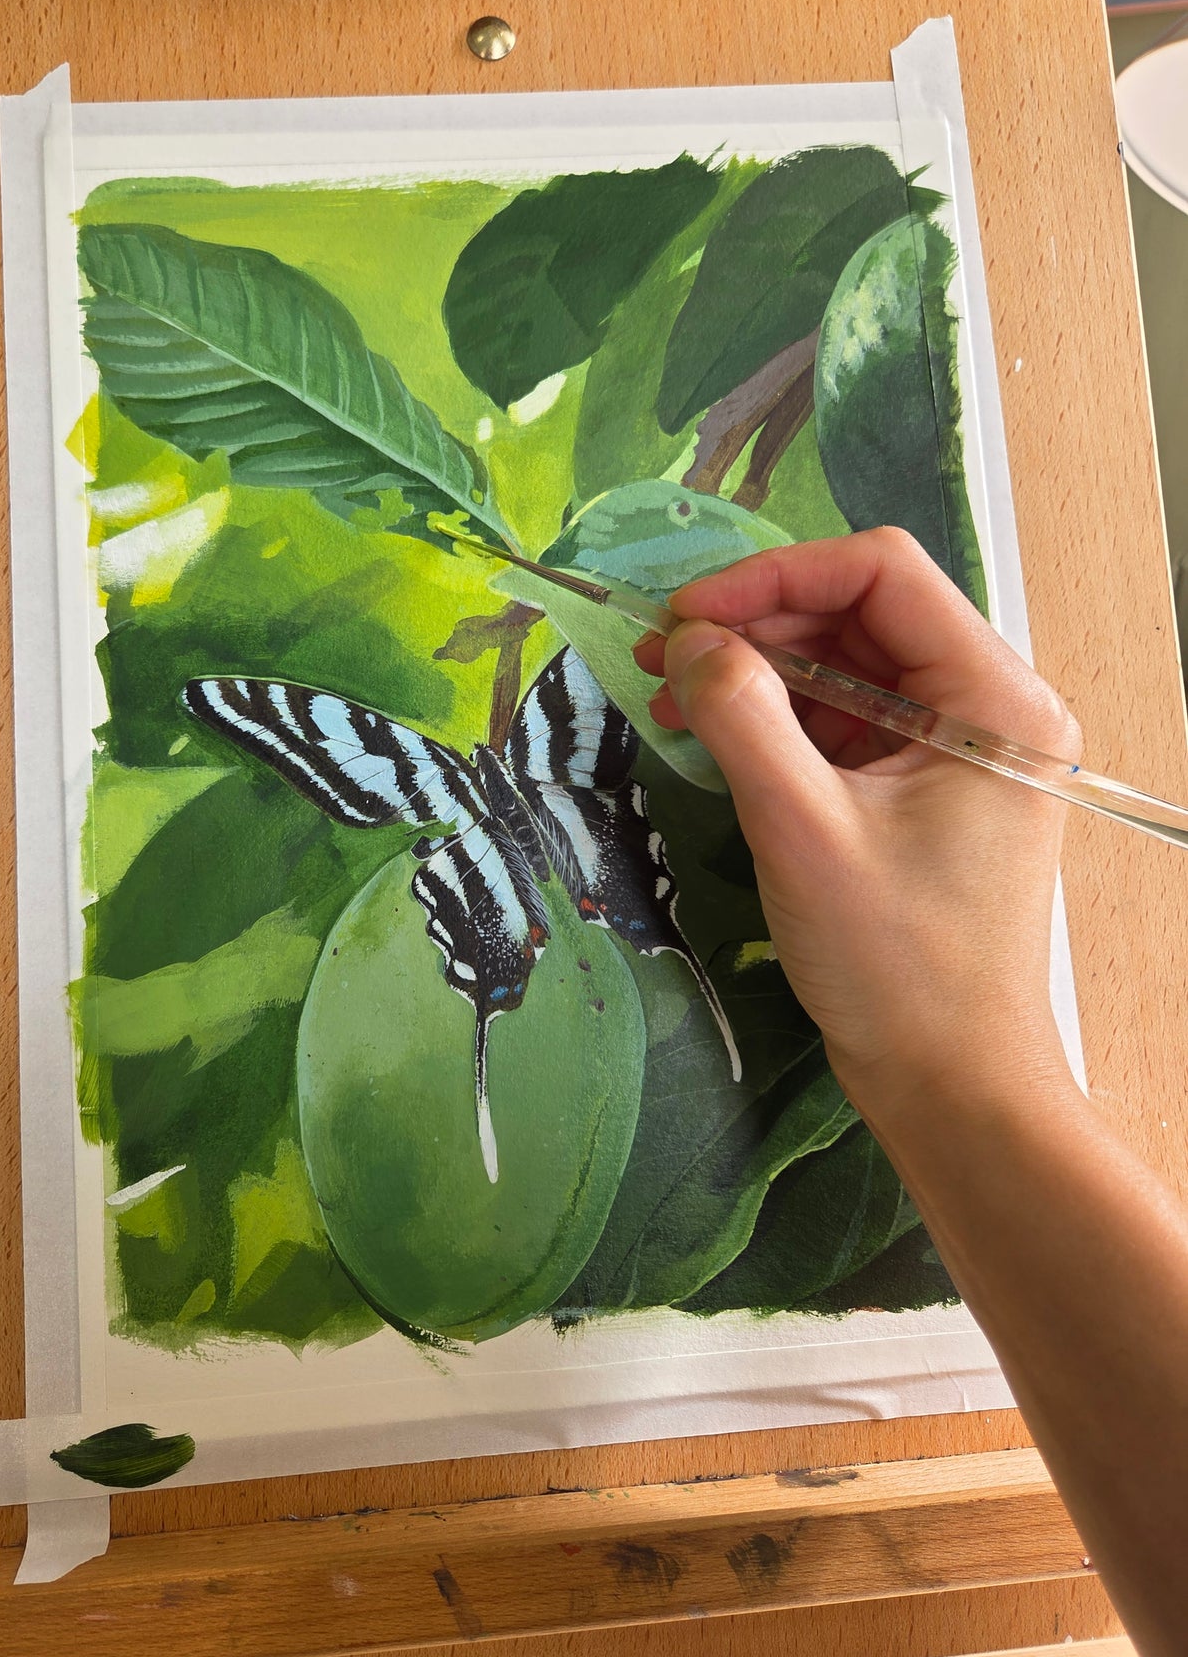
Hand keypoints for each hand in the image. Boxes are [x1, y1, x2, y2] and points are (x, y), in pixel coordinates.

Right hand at [635, 528, 1081, 1123]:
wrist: (952, 1085)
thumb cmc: (900, 967)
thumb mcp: (805, 832)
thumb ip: (743, 719)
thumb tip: (689, 642)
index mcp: (993, 699)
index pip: (884, 572)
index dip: (775, 575)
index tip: (688, 615)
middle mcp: (986, 707)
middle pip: (859, 612)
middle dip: (756, 624)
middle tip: (662, 656)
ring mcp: (953, 748)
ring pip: (843, 664)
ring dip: (755, 671)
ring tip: (669, 694)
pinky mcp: (919, 789)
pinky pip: (841, 720)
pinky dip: (773, 719)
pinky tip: (707, 731)